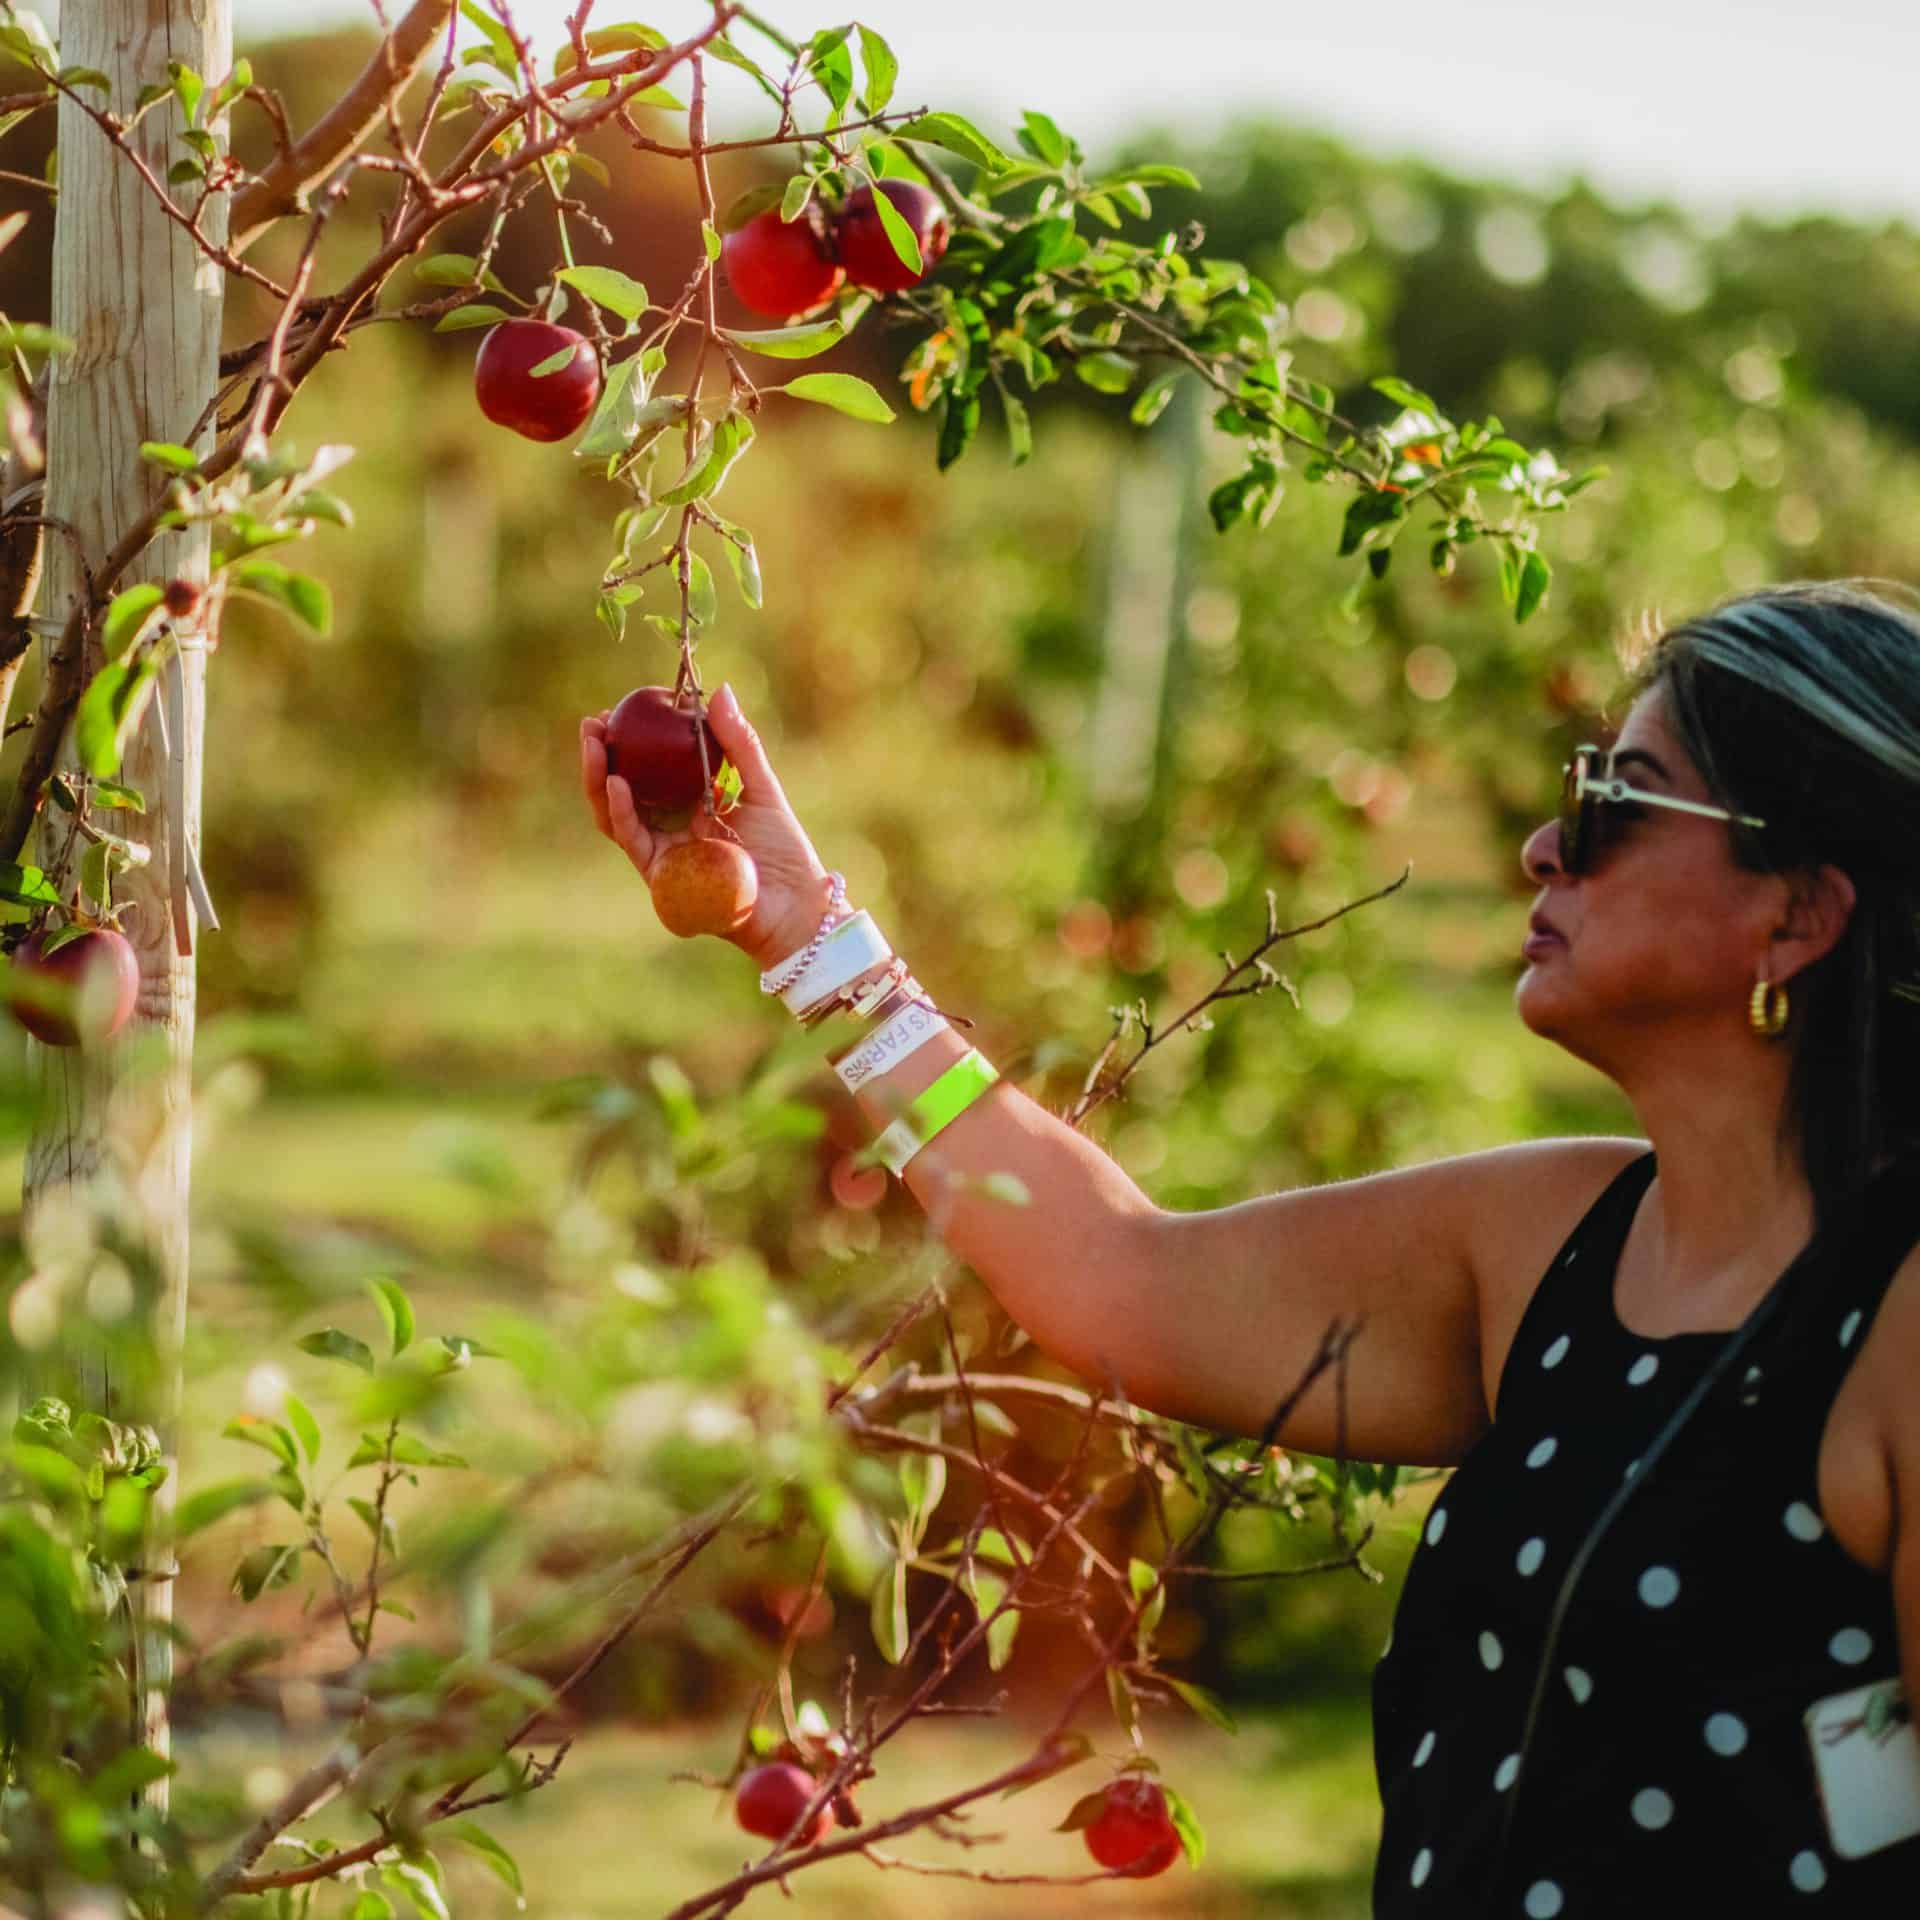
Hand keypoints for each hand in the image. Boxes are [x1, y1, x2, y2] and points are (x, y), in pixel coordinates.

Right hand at [580, 682, 836, 973]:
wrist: (794, 907)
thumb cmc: (785, 853)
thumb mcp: (761, 787)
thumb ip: (739, 743)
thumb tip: (718, 690)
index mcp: (691, 808)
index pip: (650, 772)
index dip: (630, 743)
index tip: (620, 710)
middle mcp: (670, 831)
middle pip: (622, 792)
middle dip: (600, 757)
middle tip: (593, 723)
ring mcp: (662, 855)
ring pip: (614, 816)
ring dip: (598, 779)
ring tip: (594, 743)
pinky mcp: (661, 877)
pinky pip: (633, 841)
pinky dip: (620, 812)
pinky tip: (616, 782)